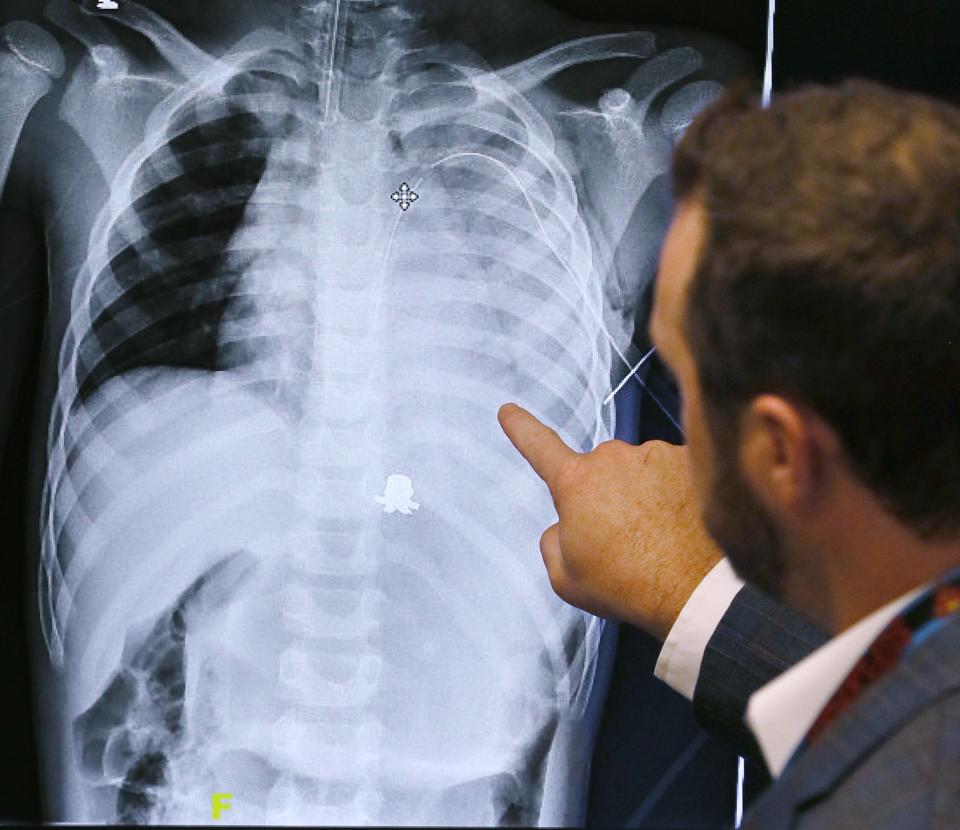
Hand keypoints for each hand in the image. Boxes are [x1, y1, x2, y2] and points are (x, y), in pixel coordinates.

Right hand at [497, 403, 722, 640]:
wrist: (697, 591)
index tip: (508, 411)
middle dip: (603, 494)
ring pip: (639, 470)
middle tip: (621, 538)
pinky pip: (673, 472)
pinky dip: (675, 494)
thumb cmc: (627, 586)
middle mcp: (613, 457)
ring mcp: (655, 454)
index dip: (520, 428)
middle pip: (599, 470)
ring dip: (642, 494)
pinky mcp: (691, 461)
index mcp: (576, 482)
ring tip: (657, 538)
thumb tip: (567, 523)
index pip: (538, 446)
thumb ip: (554, 539)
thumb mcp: (566, 576)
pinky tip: (683, 526)